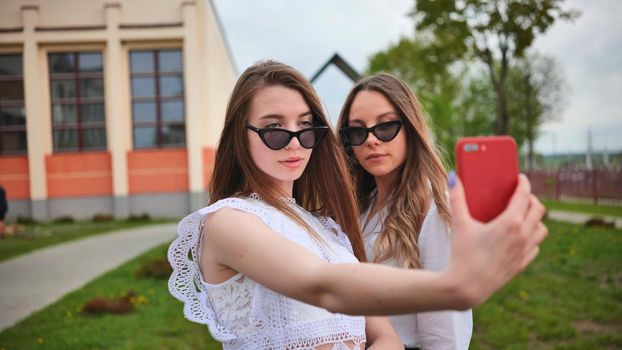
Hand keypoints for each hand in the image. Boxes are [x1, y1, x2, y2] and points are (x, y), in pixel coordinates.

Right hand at [446, 173, 546, 307]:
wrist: (466, 287)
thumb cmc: (462, 254)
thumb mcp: (459, 224)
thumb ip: (457, 199)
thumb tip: (452, 177)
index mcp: (510, 223)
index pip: (524, 196)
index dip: (524, 184)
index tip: (521, 178)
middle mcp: (522, 236)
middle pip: (538, 209)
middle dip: (531, 199)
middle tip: (520, 196)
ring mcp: (524, 251)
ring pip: (542, 229)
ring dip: (535, 220)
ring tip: (522, 216)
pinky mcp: (522, 264)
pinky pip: (535, 246)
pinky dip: (531, 238)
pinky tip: (520, 237)